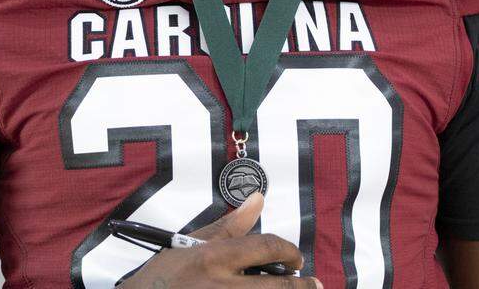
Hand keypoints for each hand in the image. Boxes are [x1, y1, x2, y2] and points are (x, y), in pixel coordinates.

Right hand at [118, 192, 322, 287]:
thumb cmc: (165, 275)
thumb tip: (258, 199)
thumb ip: (230, 225)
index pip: (266, 247)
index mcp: (215, 257)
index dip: (290, 250)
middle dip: (303, 285)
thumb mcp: (192, 243)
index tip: (297, 258)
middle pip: (279, 285)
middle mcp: (222, 285)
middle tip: (313, 283)